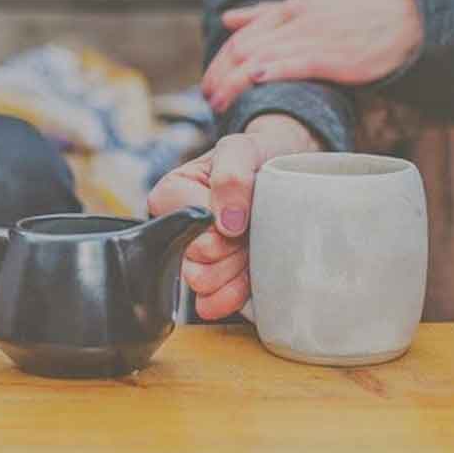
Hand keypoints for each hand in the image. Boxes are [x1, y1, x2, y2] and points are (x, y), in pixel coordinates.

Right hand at [148, 115, 321, 319]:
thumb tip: (227, 224)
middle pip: (195, 263)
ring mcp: (194, 256)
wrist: (283, 169)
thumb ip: (230, 178)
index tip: (242, 217)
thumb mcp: (241, 149)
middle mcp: (175, 229)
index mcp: (170, 196)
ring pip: (204, 284)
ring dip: (234, 272)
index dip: (221, 228)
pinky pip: (212, 303)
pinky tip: (248, 280)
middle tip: (250, 232)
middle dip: (230, 252)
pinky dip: (234, 295)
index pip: (189, 229)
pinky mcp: (213, 278)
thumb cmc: (256, 155)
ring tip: (250, 249)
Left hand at [202, 0, 422, 112]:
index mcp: (287, 10)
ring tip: (219, 104)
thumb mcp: (307, 7)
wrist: (406, 18)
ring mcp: (315, 37)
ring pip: (262, 57)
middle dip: (220, 76)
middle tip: (207, 100)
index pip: (240, 38)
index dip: (218, 63)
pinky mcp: (335, 56)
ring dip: (235, 82)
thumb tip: (226, 19)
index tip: (206, 86)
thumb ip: (264, 14)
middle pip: (243, 49)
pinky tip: (253, 81)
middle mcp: (296, 21)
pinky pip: (297, 62)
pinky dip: (272, 70)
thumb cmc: (353, 16)